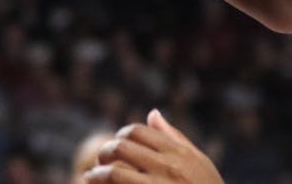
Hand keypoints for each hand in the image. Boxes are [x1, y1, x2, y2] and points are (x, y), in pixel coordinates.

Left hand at [84, 110, 222, 183]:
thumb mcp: (200, 165)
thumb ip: (175, 139)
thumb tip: (152, 113)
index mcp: (180, 154)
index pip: (137, 132)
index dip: (121, 137)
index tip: (117, 148)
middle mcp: (169, 169)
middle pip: (121, 147)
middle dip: (105, 153)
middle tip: (100, 162)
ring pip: (113, 172)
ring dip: (97, 175)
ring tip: (91, 179)